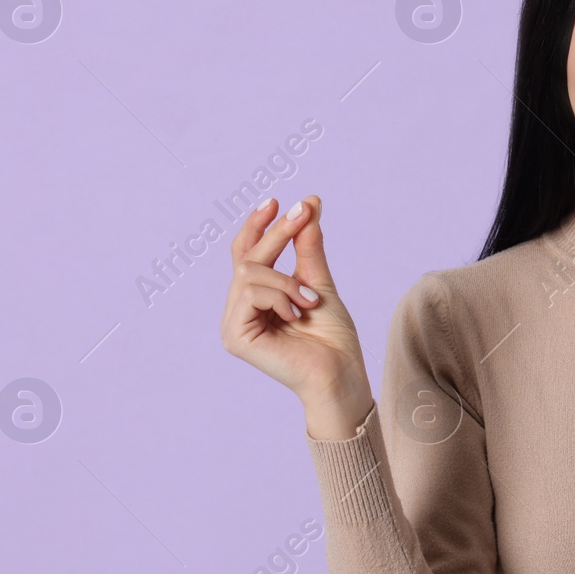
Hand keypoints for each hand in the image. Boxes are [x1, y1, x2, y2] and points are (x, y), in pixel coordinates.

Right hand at [220, 194, 368, 409]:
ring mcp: (234, 322)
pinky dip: (279, 296)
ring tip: (310, 301)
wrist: (340, 373)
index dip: (258, 226)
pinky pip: (250, 293)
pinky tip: (297, 314)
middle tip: (303, 213)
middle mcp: (240, 308)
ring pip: (249, 272)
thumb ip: (308, 247)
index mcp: (257, 298)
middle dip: (277, 232)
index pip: (248, 254)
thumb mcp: (320, 282)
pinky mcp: (234, 335)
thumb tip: (308, 204)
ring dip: (286, 280)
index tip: (278, 200)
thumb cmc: (332, 337)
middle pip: (248, 257)